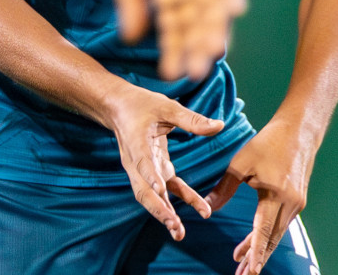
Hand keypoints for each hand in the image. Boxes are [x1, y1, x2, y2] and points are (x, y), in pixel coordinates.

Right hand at [95, 0, 246, 80]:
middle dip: (196, 45)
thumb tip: (132, 40)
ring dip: (212, 25)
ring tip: (213, 52)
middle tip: (197, 73)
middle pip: (196, 19)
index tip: (171, 75)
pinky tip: (236, 9)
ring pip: (209, 0)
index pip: (173, 25)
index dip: (174, 49)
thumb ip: (130, 4)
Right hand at [104, 83, 223, 240]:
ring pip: (151, 196)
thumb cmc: (140, 104)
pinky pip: (166, 188)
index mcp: (136, 143)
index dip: (150, 176)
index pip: (142, 163)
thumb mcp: (166, 106)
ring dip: (165, 214)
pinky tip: (199, 209)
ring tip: (179, 233)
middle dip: (158, 209)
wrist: (118, 107)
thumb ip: (191, 119)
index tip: (160, 189)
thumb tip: (220, 126)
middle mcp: (135, 162)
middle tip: (173, 225)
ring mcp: (142, 169)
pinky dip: (180, 199)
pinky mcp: (152, 169)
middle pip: (143, 191)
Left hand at [205, 121, 315, 274]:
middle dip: (256, 258)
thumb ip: (224, 188)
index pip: (264, 230)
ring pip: (276, 233)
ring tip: (243, 265)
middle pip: (272, 238)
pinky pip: (280, 224)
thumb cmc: (268, 143)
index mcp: (276, 194)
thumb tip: (207, 208)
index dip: (256, 252)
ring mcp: (297, 203)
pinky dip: (267, 235)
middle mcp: (290, 203)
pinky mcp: (297, 201)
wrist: (299, 131)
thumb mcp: (241, 162)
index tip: (252, 271)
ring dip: (260, 248)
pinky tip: (254, 243)